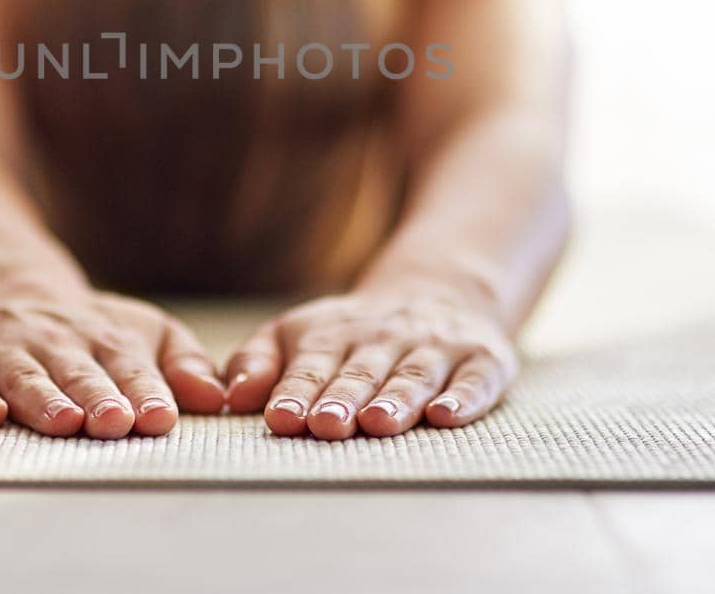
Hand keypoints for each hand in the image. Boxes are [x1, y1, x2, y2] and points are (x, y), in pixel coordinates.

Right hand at [0, 274, 225, 437]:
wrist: (2, 287)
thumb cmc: (89, 328)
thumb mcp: (143, 332)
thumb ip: (183, 365)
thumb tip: (217, 398)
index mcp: (107, 338)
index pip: (129, 364)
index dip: (145, 390)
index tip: (160, 417)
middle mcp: (56, 341)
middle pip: (79, 372)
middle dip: (98, 397)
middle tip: (116, 423)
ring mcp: (5, 350)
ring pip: (26, 376)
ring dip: (44, 399)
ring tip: (64, 422)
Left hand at [224, 287, 518, 439]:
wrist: (440, 290)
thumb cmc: (352, 333)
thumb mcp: (298, 333)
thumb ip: (258, 361)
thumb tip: (232, 397)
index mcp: (332, 335)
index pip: (312, 366)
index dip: (297, 391)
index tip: (282, 417)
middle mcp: (384, 339)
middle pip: (361, 372)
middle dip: (343, 398)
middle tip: (326, 425)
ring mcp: (435, 347)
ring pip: (414, 375)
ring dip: (397, 399)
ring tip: (380, 422)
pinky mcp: (482, 358)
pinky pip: (475, 378)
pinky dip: (463, 397)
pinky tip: (448, 415)